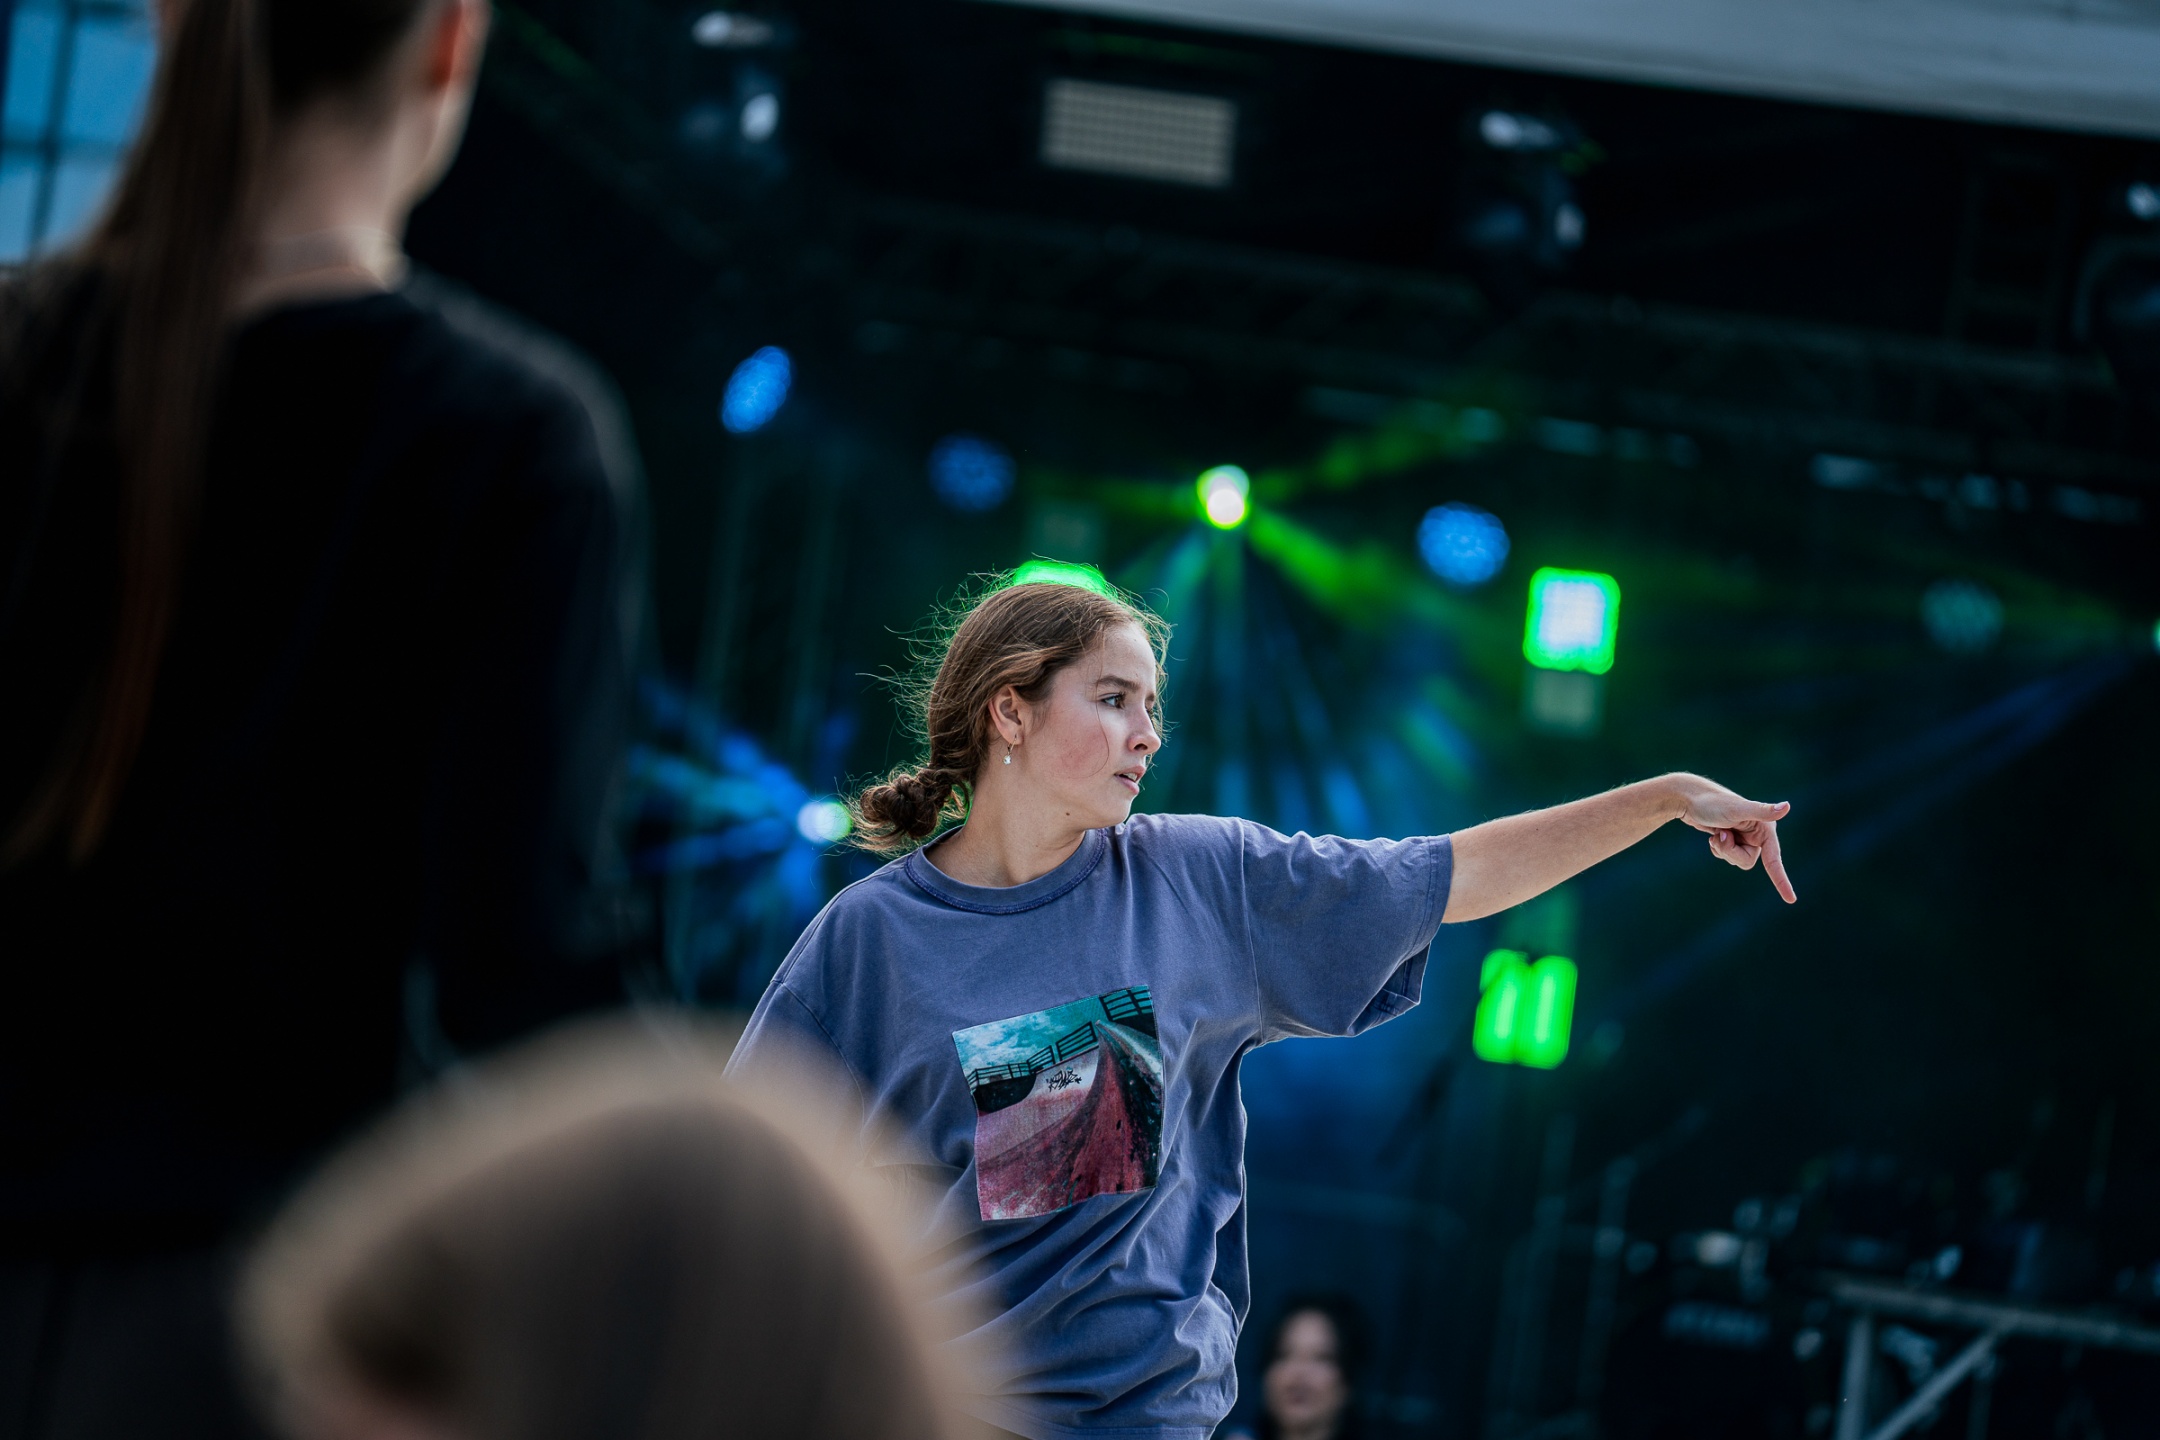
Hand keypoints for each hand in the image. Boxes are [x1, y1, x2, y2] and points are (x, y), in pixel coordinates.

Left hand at [1672, 777, 1795, 903]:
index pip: (1774, 860)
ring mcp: (1744, 837)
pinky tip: (1713, 834)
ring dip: (1723, 850)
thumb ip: (1762, 811)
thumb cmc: (1713, 802)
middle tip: (1721, 834)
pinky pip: (1726, 856)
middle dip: (1731, 853)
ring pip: (1736, 860)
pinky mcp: (1732, 839)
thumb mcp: (1738, 809)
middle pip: (1748, 862)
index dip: (1781, 881)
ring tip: (1717, 831)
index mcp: (1765, 828)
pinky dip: (1717, 848)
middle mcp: (1758, 834)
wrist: (1688, 798)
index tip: (1791, 900)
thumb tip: (1787, 807)